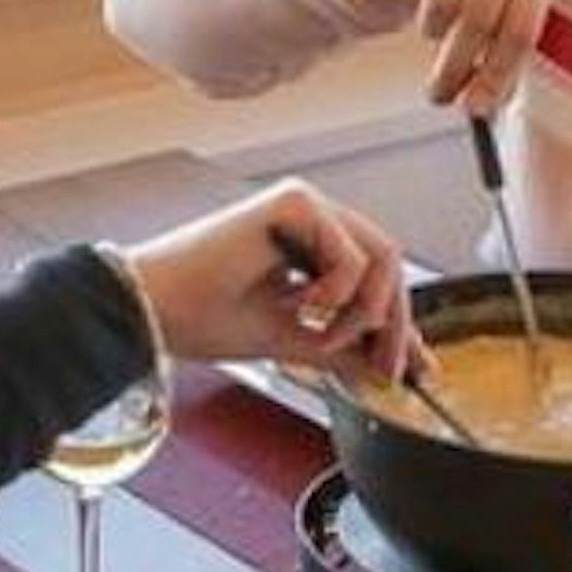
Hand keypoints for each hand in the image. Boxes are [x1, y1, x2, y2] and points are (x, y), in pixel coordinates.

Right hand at [118, 178, 425, 380]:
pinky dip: (338, 293)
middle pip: (387, 263)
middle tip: (387, 369)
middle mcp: (310, 218)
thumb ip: (340, 348)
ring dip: (363, 311)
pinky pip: (350, 253)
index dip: (399, 322)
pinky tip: (299, 307)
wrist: (154, 311)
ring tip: (321, 336)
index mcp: (308, 244)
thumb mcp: (290, 341)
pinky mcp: (293, 202)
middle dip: (393, 323)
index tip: (417, 367)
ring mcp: (303, 205)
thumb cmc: (201, 317)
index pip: (374, 276)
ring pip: (379, 255)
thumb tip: (383, 366)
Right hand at [365, 0, 551, 113]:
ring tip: (431, 27)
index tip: (474, 108)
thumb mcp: (491, 21)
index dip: (497, 75)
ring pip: (442, 0)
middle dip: (455, 66)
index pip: (521, 30)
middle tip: (437, 95)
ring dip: (430, 29)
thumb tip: (480, 107)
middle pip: (480, 17)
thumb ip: (495, 65)